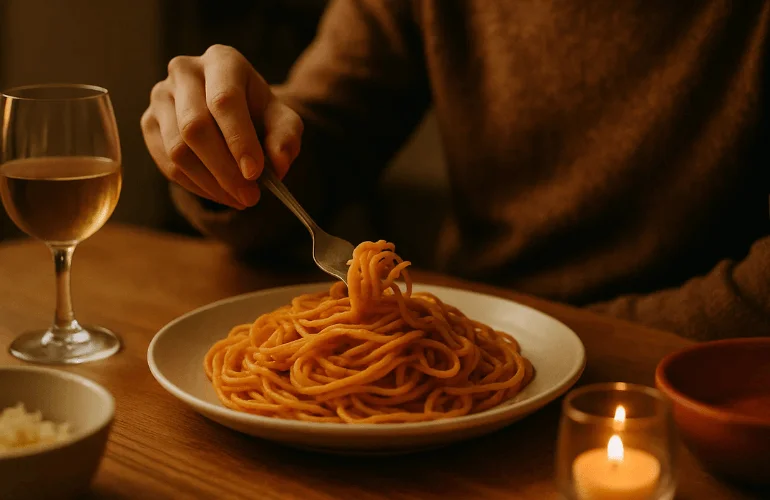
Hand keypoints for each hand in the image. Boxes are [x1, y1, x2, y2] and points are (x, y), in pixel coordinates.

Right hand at [141, 45, 303, 208]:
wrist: (232, 112)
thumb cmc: (259, 114)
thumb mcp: (283, 122)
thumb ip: (285, 139)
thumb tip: (278, 165)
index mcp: (222, 61)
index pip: (224, 101)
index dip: (239, 140)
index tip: (255, 173)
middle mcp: (184, 71)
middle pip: (195, 127)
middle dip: (224, 170)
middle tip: (249, 197)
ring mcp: (161, 95)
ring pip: (178, 149)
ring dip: (210, 183)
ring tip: (238, 198)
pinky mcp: (149, 122)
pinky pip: (166, 163)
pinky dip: (195, 186)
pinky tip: (219, 193)